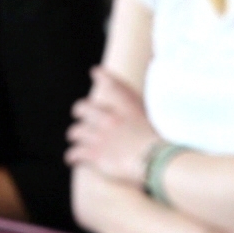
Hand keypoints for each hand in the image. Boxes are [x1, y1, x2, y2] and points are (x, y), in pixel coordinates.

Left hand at [65, 67, 160, 185]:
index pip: (113, 85)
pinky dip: (73, 155)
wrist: (155, 161)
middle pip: (85, 108)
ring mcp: (101, 135)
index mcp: (128, 109)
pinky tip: (72, 158)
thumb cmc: (161, 147)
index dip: (102, 76)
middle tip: (78, 113)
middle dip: (80, 110)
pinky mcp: (95, 154)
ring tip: (75, 137)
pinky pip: (76, 152)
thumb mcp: (155, 124)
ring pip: (77, 131)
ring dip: (75, 134)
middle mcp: (111, 118)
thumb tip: (140, 120)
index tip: (96, 71)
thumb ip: (142, 119)